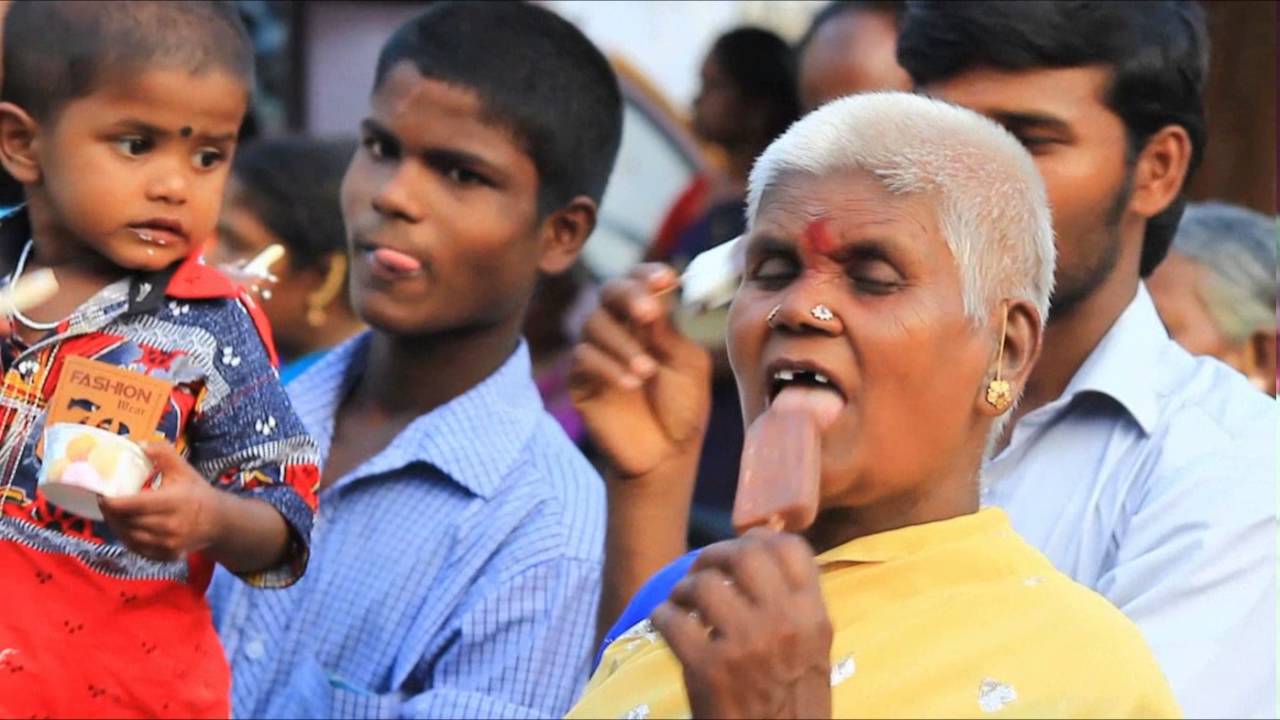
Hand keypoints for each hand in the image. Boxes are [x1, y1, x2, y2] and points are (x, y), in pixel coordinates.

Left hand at [99, 442, 224, 561]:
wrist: (218, 521)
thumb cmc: (196, 493)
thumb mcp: (183, 469)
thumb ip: (163, 453)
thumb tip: (139, 445)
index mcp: (172, 502)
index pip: (131, 505)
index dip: (111, 501)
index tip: (103, 494)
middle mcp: (169, 526)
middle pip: (126, 522)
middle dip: (111, 512)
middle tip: (105, 502)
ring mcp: (168, 544)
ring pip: (128, 537)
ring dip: (116, 526)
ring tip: (113, 514)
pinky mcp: (166, 555)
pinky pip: (137, 549)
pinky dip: (127, 538)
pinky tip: (126, 528)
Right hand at [569, 263, 712, 478]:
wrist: (667, 454)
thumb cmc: (683, 408)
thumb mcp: (688, 365)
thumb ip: (669, 332)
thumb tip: (652, 299)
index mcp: (650, 319)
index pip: (640, 282)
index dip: (647, 274)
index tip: (666, 279)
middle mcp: (621, 328)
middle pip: (609, 291)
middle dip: (628, 295)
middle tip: (648, 313)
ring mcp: (598, 352)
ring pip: (594, 323)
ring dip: (623, 343)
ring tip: (647, 371)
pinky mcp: (580, 378)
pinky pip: (583, 357)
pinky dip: (608, 366)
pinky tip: (631, 385)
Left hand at [652, 529, 833, 719]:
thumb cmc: (793, 701)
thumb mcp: (811, 649)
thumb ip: (793, 604)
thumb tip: (761, 547)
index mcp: (812, 617)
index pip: (791, 548)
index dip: (760, 538)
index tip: (742, 548)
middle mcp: (783, 624)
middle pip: (744, 554)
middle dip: (715, 555)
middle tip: (703, 571)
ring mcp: (744, 645)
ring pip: (703, 584)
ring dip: (684, 589)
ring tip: (684, 603)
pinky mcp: (708, 668)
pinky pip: (671, 618)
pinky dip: (663, 617)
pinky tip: (668, 625)